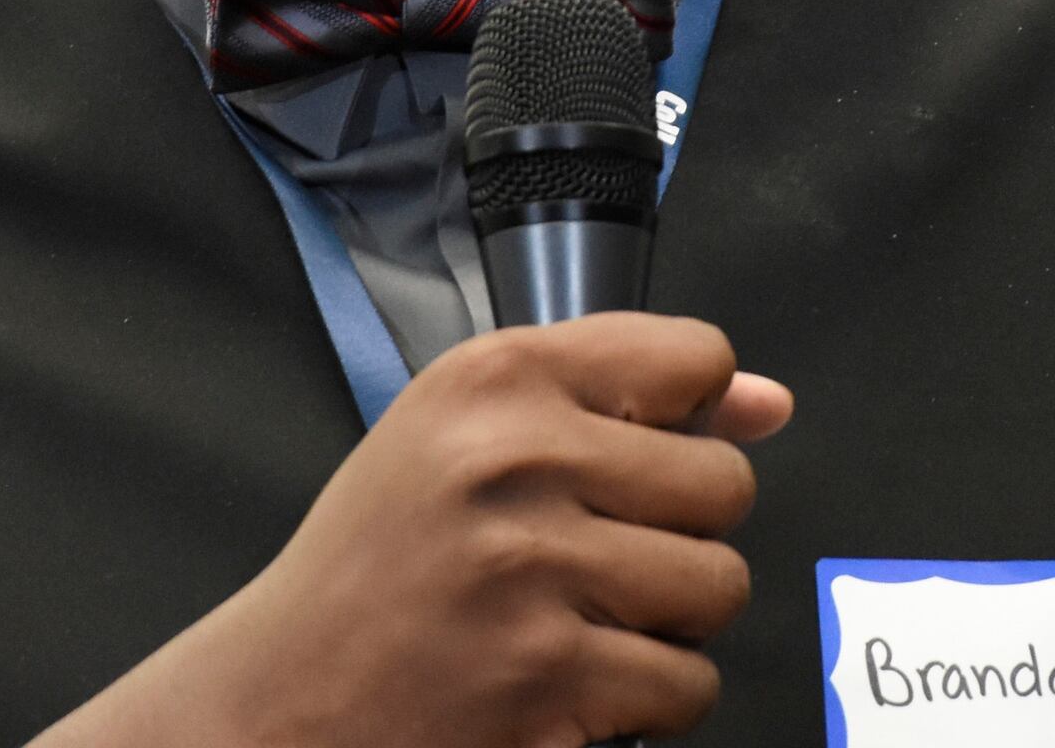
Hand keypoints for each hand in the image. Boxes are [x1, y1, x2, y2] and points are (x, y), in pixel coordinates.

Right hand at [42, 312, 793, 747]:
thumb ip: (617, 399)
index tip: (638, 453)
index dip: (687, 417)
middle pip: (723, 482)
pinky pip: (687, 682)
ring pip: (719, 586)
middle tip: (595, 555)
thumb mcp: (465, 437)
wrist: (286, 695)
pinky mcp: (552, 674)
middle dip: (678, 532)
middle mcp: (515, 458)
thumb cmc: (379, 565)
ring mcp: (535, 568)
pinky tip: (576, 678)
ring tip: (586, 617)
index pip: (694, 357)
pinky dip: (647, 698)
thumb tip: (768, 402)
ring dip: (669, 620)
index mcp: (494, 380)